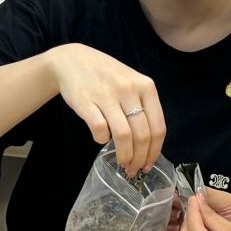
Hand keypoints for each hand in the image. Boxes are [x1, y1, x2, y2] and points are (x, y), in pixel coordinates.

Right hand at [48, 44, 165, 175]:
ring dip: (124, 156)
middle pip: (142, 135)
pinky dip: (102, 140)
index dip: (155, 151)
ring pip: (124, 136)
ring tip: (122, 163)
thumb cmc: (106, 75)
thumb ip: (142, 107)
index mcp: (146, 86)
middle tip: (133, 169)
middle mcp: (130, 89)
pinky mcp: (86, 101)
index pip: (158, 127)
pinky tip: (101, 140)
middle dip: (140, 158)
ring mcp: (108, 95)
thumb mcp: (131, 83)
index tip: (148, 165)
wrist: (72, 60)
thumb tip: (148, 145)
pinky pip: (100, 129)